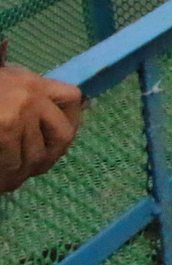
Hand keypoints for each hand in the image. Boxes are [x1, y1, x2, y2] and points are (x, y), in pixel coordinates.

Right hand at [0, 65, 83, 193]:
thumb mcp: (2, 85)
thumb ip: (23, 99)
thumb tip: (43, 131)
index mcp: (31, 81)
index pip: (71, 98)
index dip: (70, 123)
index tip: (55, 141)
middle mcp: (30, 96)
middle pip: (62, 135)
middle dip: (49, 157)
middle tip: (32, 169)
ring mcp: (17, 113)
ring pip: (34, 155)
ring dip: (22, 174)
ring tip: (9, 181)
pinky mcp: (4, 130)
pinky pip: (11, 164)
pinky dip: (6, 178)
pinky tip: (0, 183)